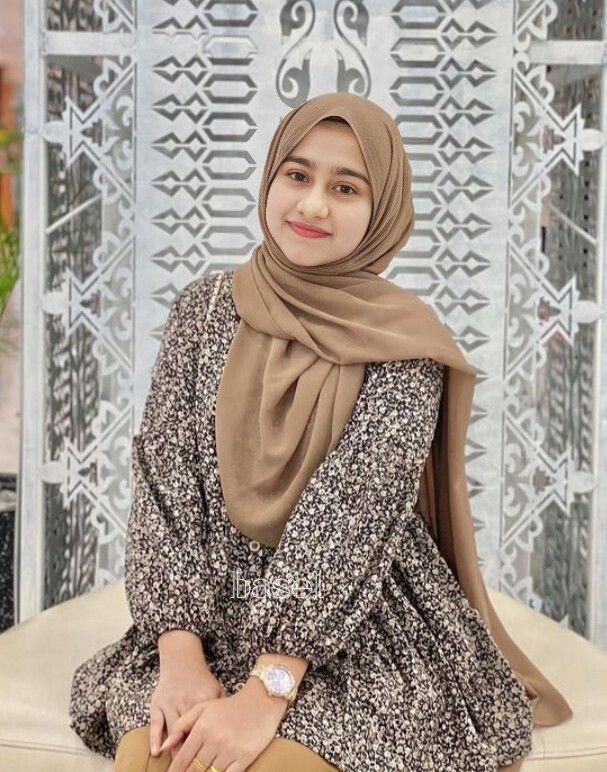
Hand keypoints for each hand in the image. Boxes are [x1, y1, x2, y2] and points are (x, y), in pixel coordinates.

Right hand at [149, 660, 226, 759]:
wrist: (181, 660)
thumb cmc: (201, 680)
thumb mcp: (216, 691)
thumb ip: (223, 710)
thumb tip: (235, 730)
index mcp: (204, 700)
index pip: (207, 729)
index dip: (209, 747)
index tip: (212, 762)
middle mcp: (186, 702)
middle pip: (189, 733)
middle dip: (192, 755)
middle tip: (193, 770)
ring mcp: (171, 703)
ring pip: (173, 731)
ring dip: (175, 751)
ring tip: (177, 768)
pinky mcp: (157, 704)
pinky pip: (155, 723)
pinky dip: (155, 738)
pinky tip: (157, 752)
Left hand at [161, 678, 287, 771]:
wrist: (260, 701)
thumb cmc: (229, 706)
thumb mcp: (203, 708)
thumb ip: (181, 725)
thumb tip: (164, 746)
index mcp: (202, 728)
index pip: (183, 757)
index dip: (175, 770)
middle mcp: (215, 741)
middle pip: (194, 769)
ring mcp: (230, 750)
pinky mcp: (245, 757)